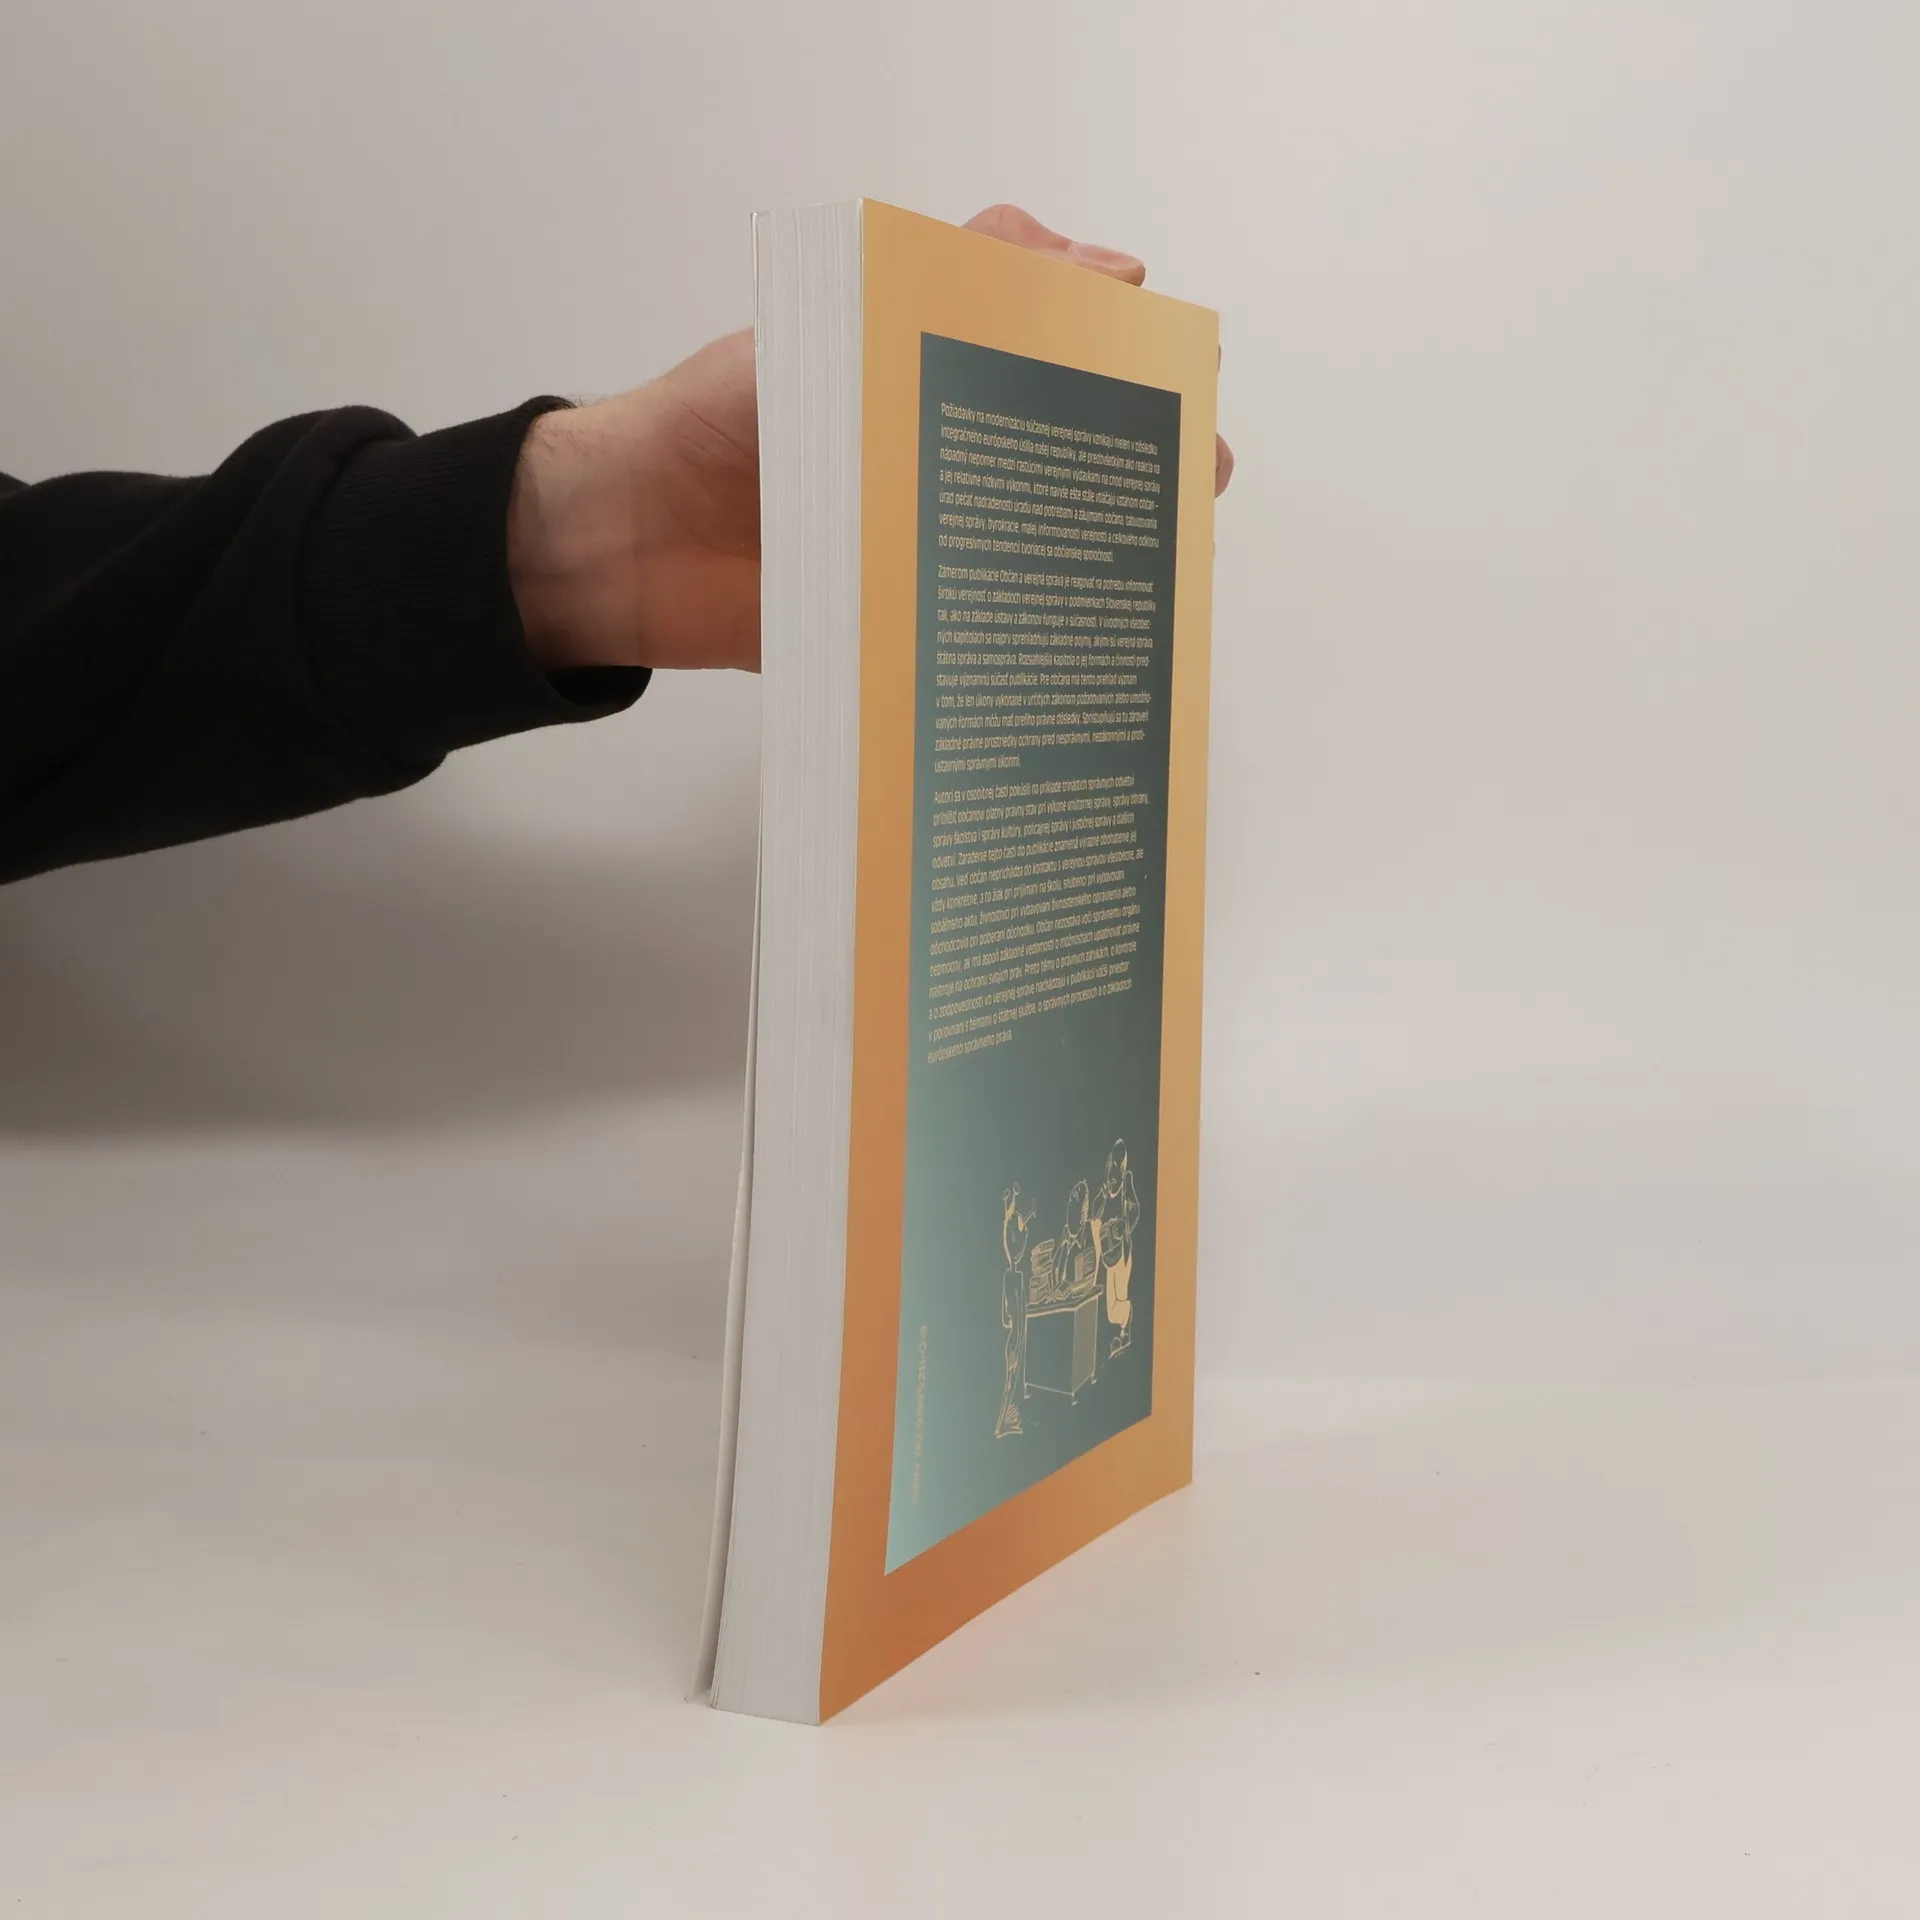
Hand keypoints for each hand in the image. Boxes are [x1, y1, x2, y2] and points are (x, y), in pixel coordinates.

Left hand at [509, 205, 1235, 674]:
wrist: (626, 543)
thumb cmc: (720, 421)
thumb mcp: (835, 328)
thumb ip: (951, 287)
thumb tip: (1098, 262)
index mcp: (940, 378)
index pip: (1067, 360)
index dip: (1135, 370)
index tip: (1181, 382)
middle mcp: (949, 463)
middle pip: (1077, 464)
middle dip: (1144, 470)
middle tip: (1188, 479)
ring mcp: (935, 550)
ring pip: (1048, 554)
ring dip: (1107, 564)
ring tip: (1156, 571)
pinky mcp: (911, 627)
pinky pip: (985, 637)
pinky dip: (1036, 645)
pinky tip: (1086, 649)